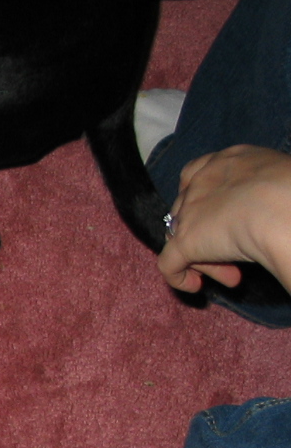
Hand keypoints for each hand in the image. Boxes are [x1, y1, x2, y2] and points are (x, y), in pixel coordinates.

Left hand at [158, 145, 290, 293]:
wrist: (287, 206)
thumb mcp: (279, 180)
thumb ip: (264, 192)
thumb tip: (266, 211)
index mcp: (231, 160)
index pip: (202, 178)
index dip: (208, 203)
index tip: (227, 221)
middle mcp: (203, 179)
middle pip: (191, 210)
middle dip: (210, 235)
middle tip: (237, 256)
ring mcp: (189, 210)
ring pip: (182, 236)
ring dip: (204, 259)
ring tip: (232, 276)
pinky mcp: (184, 239)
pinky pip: (168, 263)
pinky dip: (178, 277)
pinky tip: (196, 287)